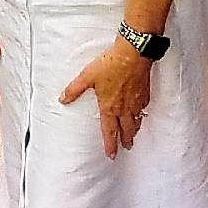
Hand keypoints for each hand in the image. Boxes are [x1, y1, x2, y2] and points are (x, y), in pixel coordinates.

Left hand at [60, 39, 152, 158]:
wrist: (133, 53)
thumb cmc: (111, 64)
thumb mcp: (87, 76)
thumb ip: (74, 89)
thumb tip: (63, 98)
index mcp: (109, 107)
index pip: (109, 131)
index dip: (110, 144)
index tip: (112, 154)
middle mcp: (124, 107)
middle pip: (125, 129)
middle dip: (125, 140)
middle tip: (125, 148)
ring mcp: (136, 101)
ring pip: (136, 121)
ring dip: (134, 130)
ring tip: (133, 136)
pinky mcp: (144, 92)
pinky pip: (143, 108)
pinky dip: (141, 115)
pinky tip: (141, 114)